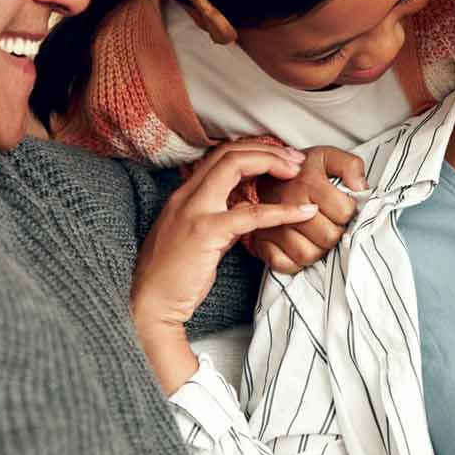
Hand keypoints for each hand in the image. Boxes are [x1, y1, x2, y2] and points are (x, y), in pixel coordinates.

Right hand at [132, 142, 317, 391]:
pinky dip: (282, 210)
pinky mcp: (206, 232)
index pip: (220, 155)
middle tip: (296, 159)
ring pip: (235, 166)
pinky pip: (251, 213)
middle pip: (229, 152)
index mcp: (184, 195)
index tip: (279, 159)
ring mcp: (195, 210)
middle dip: (266, 149)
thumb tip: (249, 210)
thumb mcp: (196, 237)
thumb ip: (220, 218)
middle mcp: (187, 195)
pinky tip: (303, 212)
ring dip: (272, 163)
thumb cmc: (173, 275)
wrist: (150, 304)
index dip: (252, 150)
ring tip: (298, 171)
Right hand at [251, 145, 367, 273]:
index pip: (344, 212)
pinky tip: (302, 246)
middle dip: (336, 232)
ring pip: (308, 255)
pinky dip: (296, 262)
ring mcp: (273, 226)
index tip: (341, 207)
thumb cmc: (302, 171)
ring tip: (318, 235)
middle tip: (331, 223)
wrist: (267, 176)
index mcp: (307, 182)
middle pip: (328, 237)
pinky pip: (285, 265)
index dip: (348, 212)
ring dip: (319, 249)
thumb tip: (360, 187)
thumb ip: (351, 166)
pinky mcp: (263, 243)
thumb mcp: (329, 157)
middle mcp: (288, 205)